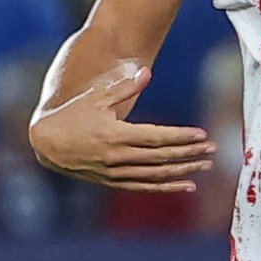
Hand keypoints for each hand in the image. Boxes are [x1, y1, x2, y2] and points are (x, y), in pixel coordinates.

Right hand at [28, 62, 214, 192]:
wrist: (46, 142)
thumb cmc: (74, 113)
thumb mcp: (96, 96)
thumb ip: (123, 87)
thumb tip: (146, 72)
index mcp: (113, 134)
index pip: (155, 138)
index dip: (180, 137)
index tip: (202, 134)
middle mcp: (115, 157)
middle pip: (160, 157)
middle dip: (189, 153)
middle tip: (214, 148)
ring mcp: (114, 172)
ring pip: (155, 174)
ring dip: (183, 171)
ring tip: (206, 166)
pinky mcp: (112, 181)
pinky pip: (144, 186)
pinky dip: (166, 187)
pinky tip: (188, 186)